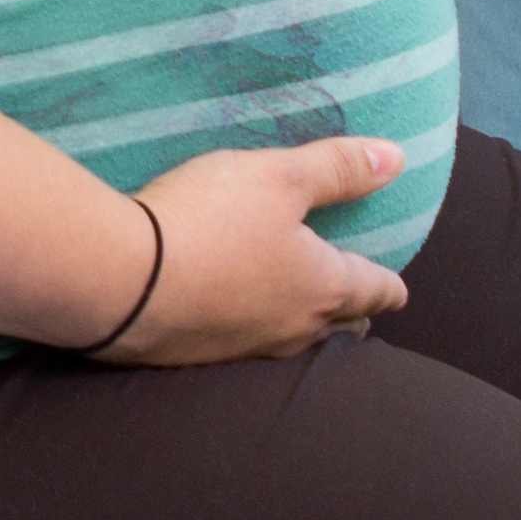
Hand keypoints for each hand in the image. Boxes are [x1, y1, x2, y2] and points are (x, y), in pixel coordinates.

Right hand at [98, 135, 416, 364]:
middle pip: (340, 330)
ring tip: (304, 319)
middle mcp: (293, 329)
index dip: (390, 286)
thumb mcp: (278, 177)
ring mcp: (246, 351)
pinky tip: (238, 323)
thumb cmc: (209, 221)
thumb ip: (337, 168)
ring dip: (305, 330)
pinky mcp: (200, 360)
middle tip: (358, 311)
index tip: (400, 290)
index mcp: (322, 287)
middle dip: (353, 317)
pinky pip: (245, 350)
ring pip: (294, 344)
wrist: (120, 282)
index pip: (374, 291)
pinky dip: (253, 333)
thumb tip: (398, 160)